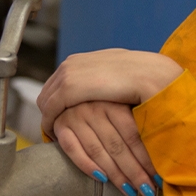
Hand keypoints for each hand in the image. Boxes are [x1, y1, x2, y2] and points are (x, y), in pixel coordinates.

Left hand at [37, 48, 182, 139]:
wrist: (150, 74)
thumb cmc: (142, 78)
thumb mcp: (117, 78)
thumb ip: (104, 83)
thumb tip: (101, 94)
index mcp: (81, 60)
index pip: (58, 82)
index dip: (56, 101)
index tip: (59, 118)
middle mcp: (71, 64)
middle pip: (48, 91)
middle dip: (48, 111)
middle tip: (53, 129)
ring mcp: (68, 74)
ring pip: (46, 101)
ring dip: (49, 119)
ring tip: (54, 135)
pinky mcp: (69, 87)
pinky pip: (50, 109)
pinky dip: (49, 123)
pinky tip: (55, 135)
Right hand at [54, 101, 159, 195]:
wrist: (70, 91)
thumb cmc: (104, 101)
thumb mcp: (123, 102)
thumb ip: (138, 119)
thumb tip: (164, 150)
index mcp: (113, 101)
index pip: (133, 135)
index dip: (147, 158)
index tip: (159, 178)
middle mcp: (93, 107)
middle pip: (117, 146)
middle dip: (135, 172)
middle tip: (148, 190)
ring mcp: (75, 116)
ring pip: (97, 151)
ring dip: (115, 174)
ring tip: (130, 192)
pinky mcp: (60, 125)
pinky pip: (73, 150)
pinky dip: (87, 166)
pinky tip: (102, 179)